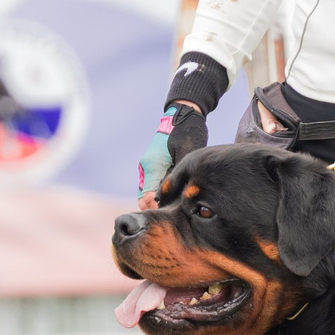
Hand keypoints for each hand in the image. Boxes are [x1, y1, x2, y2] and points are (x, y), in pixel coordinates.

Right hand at [137, 51, 229, 201]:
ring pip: (151, 192)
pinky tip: (176, 199)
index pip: (149, 196)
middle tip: (174, 216)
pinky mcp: (155, 167)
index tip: (170, 214)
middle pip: (147, 197)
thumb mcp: (187, 154)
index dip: (158, 208)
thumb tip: (182, 196)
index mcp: (153, 165)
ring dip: (160, 201)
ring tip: (175, 210)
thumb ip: (181, 175)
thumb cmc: (187, 134)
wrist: (182, 118)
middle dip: (158, 207)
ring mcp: (150, 167)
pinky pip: (156, 185)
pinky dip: (163, 193)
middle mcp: (148, 167)